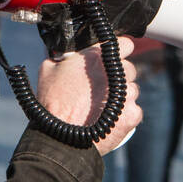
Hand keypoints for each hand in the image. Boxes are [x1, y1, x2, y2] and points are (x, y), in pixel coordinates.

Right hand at [36, 36, 140, 154]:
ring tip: (102, 107)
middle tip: (101, 88)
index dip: (120, 50)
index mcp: (97, 57)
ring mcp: (127, 94)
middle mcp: (116, 73)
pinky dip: (125, 115)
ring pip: (132, 90)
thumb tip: (66, 56)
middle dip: (118, 77)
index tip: (115, 57)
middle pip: (129, 69)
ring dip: (122, 96)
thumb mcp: (48, 70)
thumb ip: (63, 58)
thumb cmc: (52, 104)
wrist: (60, 137)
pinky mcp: (132, 114)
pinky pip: (134, 110)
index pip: (125, 44)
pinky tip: (109, 119)